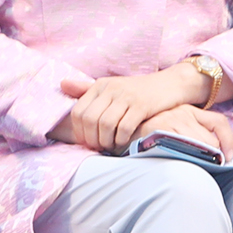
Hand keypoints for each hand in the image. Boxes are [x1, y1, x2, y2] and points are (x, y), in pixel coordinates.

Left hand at [55, 64, 210, 151]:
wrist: (170, 84)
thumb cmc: (138, 91)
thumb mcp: (111, 87)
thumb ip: (86, 89)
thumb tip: (61, 84)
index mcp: (100, 85)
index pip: (78, 112)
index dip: (80, 132)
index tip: (87, 142)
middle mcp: (111, 89)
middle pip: (89, 120)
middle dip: (91, 139)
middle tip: (99, 148)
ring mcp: (126, 97)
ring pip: (105, 125)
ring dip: (106, 141)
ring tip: (110, 147)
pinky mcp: (142, 105)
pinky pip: (124, 127)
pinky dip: (121, 140)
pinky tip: (124, 143)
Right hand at [133, 103, 232, 159]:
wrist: (124, 131)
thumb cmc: (152, 135)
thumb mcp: (175, 129)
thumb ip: (192, 136)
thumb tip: (217, 154)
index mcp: (190, 110)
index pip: (219, 121)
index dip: (228, 140)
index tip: (229, 156)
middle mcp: (184, 112)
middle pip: (210, 139)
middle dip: (212, 156)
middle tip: (209, 167)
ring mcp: (172, 119)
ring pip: (199, 145)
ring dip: (201, 159)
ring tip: (195, 167)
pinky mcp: (161, 127)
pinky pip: (182, 147)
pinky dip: (187, 158)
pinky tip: (182, 163)